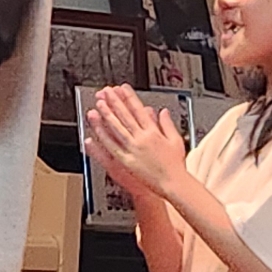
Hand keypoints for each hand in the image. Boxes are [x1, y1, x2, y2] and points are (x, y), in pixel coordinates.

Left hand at [84, 86, 187, 201]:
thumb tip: (163, 112)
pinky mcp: (126, 161)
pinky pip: (112, 147)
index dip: (129, 97)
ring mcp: (133, 149)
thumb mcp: (176, 140)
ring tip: (99, 104)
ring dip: (107, 115)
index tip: (122, 88)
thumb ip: (167, 124)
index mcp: (153, 132)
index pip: (138, 110)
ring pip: (116, 129)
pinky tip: (96, 130)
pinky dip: (104, 138)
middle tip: (106, 91)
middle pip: (125, 116)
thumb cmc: (175, 165)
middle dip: (114, 102)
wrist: (173, 183)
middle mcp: (142, 138)